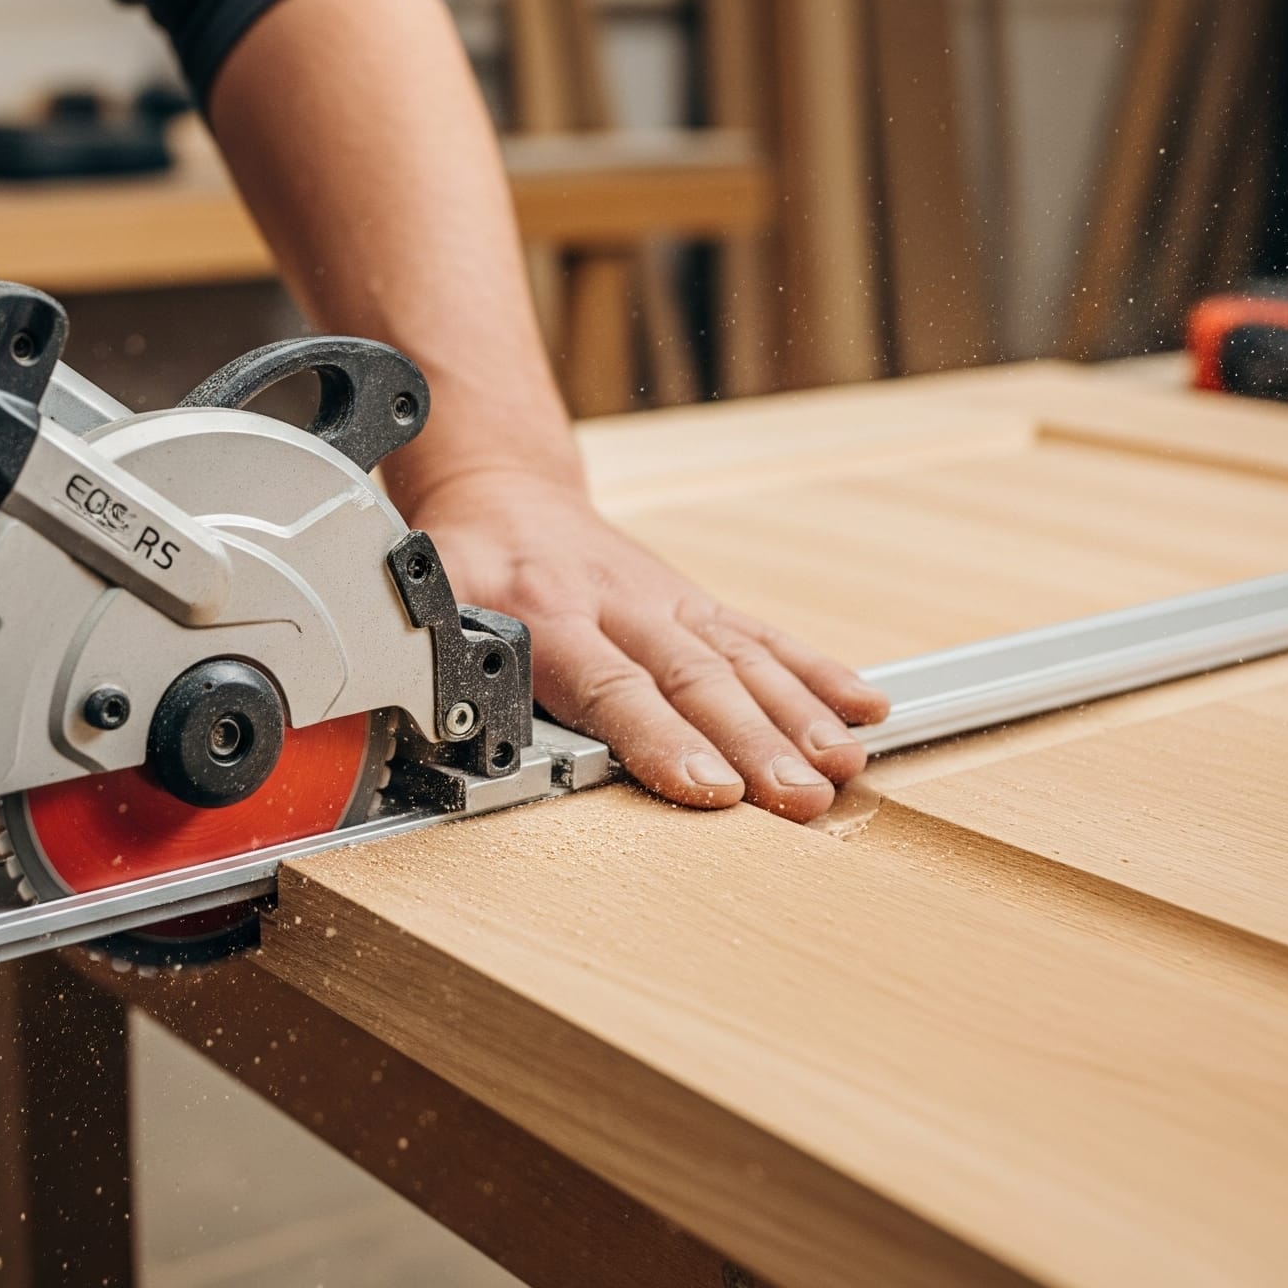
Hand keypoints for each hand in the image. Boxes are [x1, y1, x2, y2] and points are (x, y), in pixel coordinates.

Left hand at [411, 467, 889, 818]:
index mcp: (551, 616)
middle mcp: (622, 607)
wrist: (505, 491)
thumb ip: (428, 656)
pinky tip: (864, 707)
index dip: (662, 739)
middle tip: (799, 797)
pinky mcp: (699, 606)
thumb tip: (422, 715)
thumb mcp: (426, 599)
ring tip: (840, 767)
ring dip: (798, 716)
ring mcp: (669, 604)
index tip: (708, 788)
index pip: (612, 687)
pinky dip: (817, 671)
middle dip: (753, 743)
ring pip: (743, 658)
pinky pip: (764, 635)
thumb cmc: (467, 560)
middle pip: (696, 680)